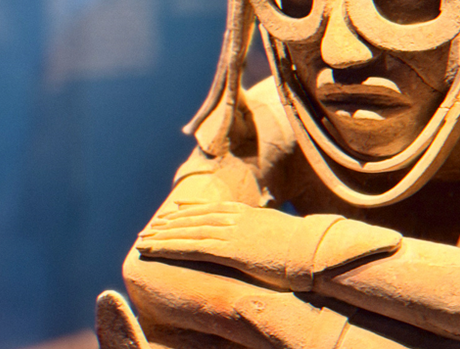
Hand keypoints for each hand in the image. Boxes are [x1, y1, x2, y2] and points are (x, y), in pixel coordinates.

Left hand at [136, 202, 320, 289]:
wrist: (315, 250)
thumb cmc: (307, 248)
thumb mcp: (284, 236)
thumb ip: (269, 234)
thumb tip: (268, 238)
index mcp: (250, 214)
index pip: (213, 209)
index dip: (191, 210)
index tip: (174, 211)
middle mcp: (236, 219)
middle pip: (195, 217)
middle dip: (171, 223)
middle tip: (151, 227)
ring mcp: (231, 232)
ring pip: (188, 230)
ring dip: (164, 235)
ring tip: (144, 239)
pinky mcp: (228, 249)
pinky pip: (191, 247)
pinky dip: (169, 247)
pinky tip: (153, 249)